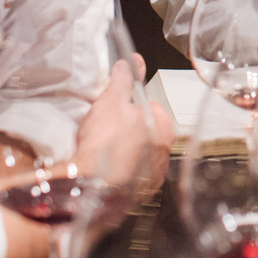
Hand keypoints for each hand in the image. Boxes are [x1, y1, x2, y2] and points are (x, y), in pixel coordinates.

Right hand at [74, 60, 174, 193]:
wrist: (92, 185)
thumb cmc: (106, 142)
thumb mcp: (111, 101)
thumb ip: (124, 80)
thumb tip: (130, 63)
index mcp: (164, 127)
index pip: (151, 110)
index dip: (130, 108)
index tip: (116, 112)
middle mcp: (165, 153)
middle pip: (146, 135)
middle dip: (129, 133)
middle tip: (107, 133)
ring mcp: (154, 176)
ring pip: (140, 158)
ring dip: (125, 155)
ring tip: (103, 154)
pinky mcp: (140, 195)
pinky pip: (131, 180)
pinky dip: (120, 175)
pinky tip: (104, 172)